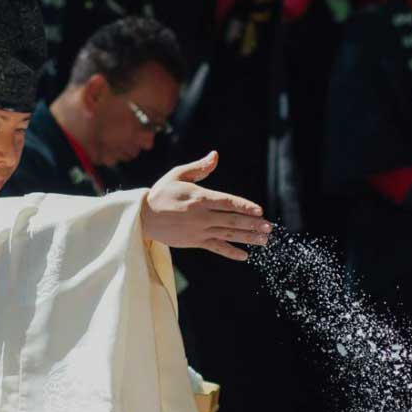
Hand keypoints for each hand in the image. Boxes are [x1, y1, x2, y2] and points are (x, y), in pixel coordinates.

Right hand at [141, 153, 274, 260]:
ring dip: (248, 238)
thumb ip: (199, 168)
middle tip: (269, 228)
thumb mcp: (178, 175)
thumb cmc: (161, 193)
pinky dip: (230, 252)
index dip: (244, 206)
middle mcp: (201, 216)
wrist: (142, 217)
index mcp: (199, 198)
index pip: (227, 202)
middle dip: (252, 224)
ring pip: (228, 235)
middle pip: (232, 220)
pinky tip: (245, 256)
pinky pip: (216, 248)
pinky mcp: (194, 241)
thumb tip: (215, 155)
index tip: (259, 210)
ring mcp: (198, 231)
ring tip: (264, 241)